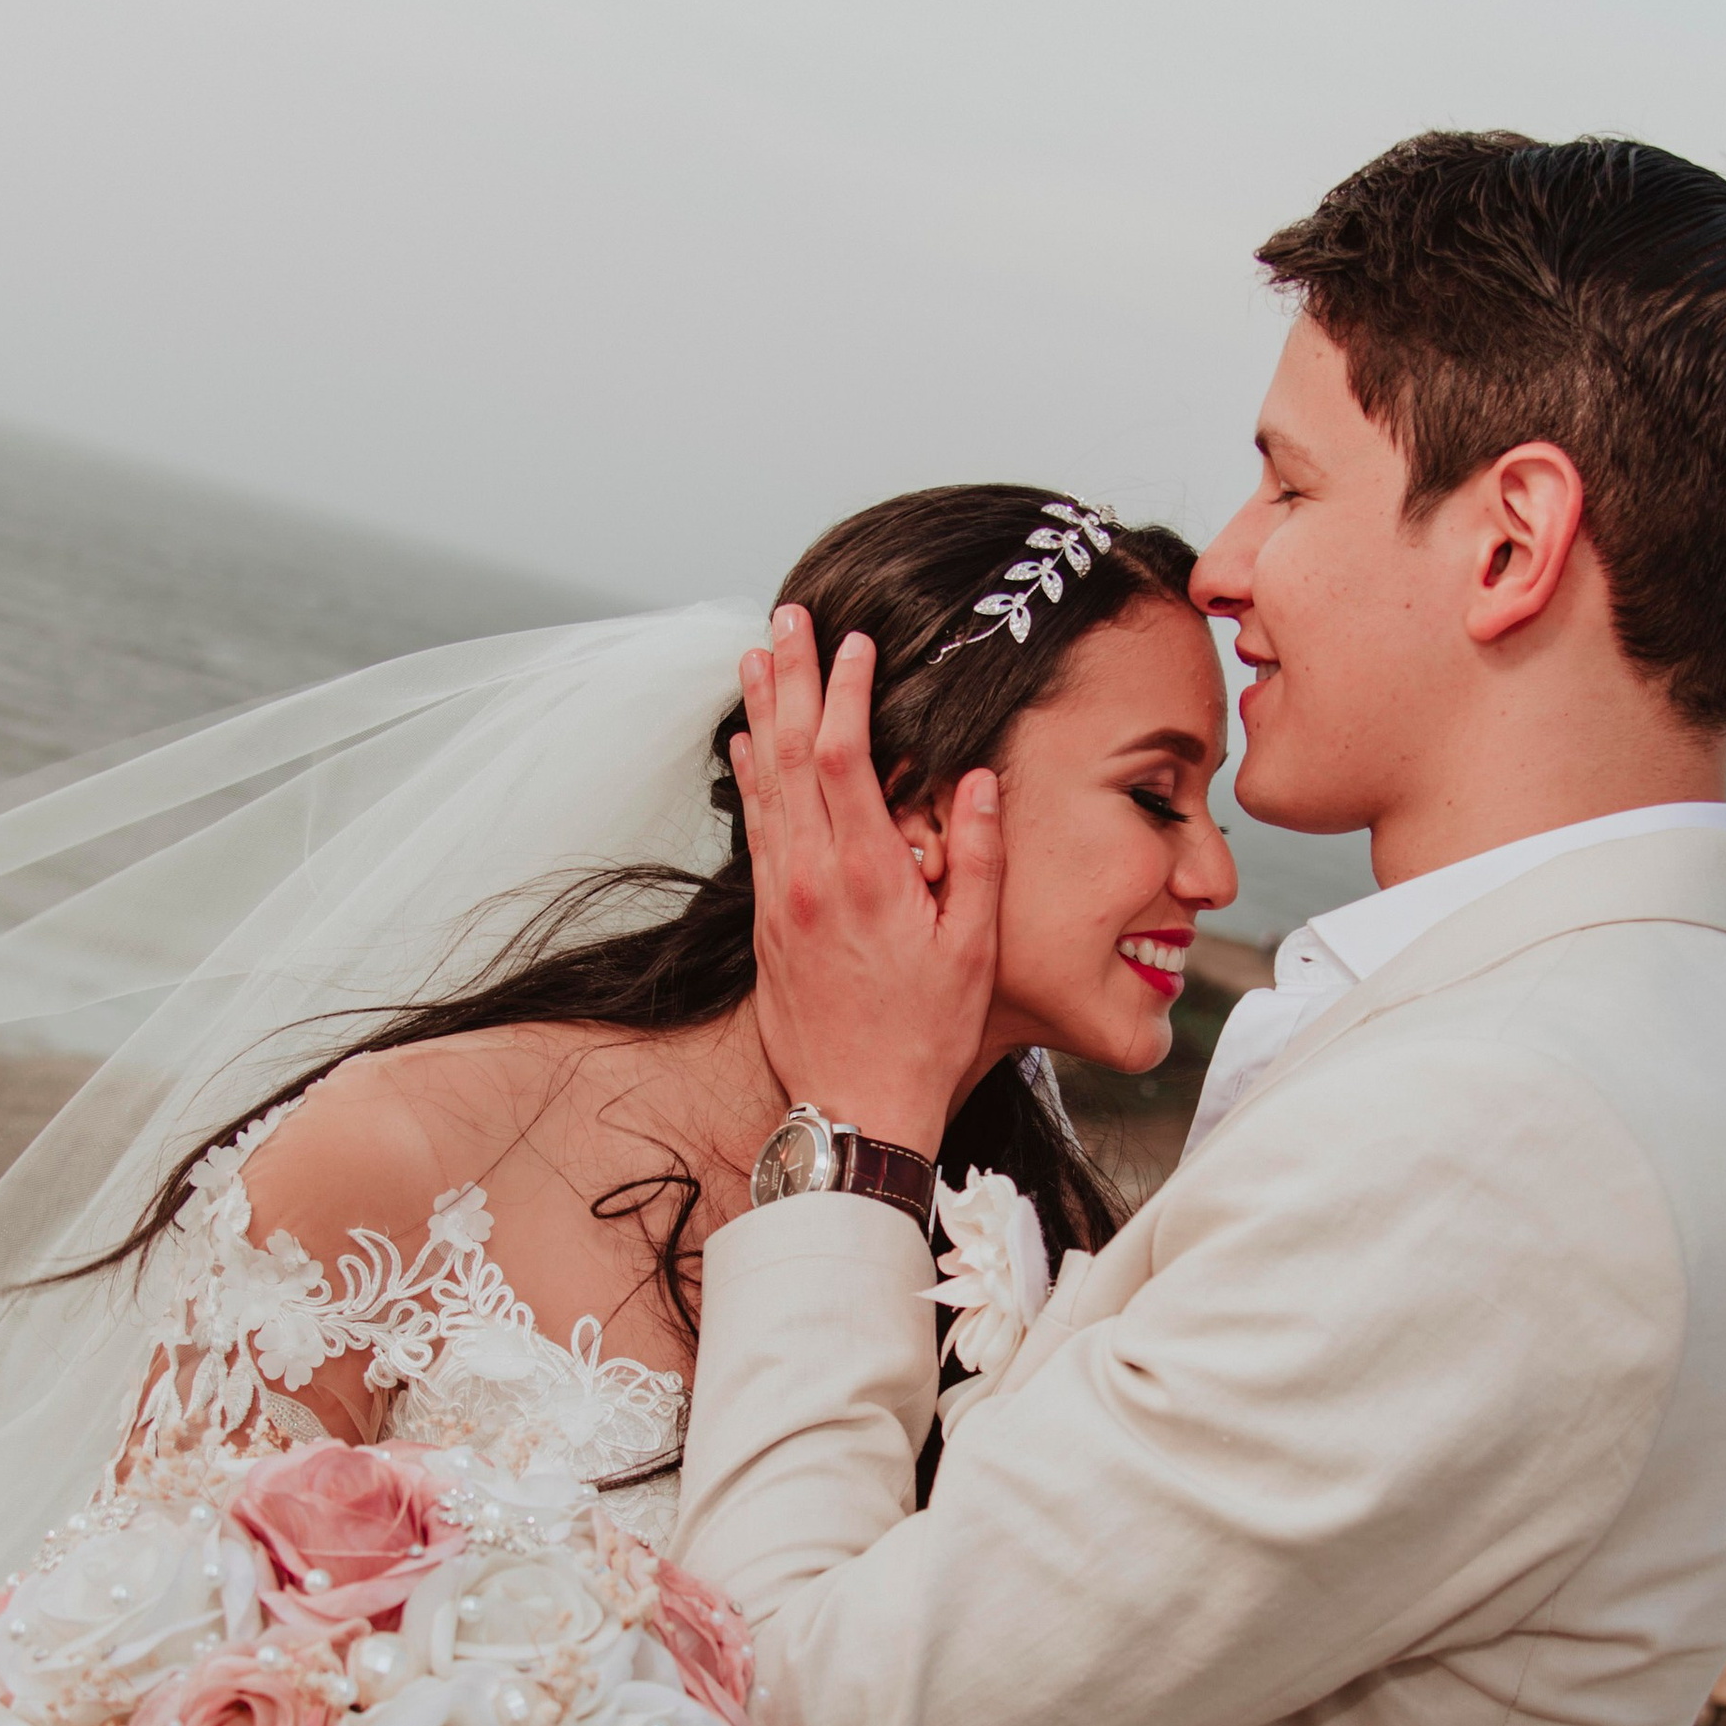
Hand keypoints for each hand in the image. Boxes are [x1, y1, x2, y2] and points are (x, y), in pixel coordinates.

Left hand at [733, 607, 1003, 1157]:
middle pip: (790, 754)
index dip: (845, 691)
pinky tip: (748, 746)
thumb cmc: (926, 1034)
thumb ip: (977, 857)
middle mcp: (810, 878)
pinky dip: (752, 779)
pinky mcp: (767, 923)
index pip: (844, 756)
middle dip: (789, 679)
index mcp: (866, 877)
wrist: (857, 1106)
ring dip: (760, 716)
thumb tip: (977, 779)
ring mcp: (780, 899)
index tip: (856, 643)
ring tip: (755, 659)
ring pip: (764, 786)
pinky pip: (756, 830)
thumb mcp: (973, 949)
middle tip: (788, 620)